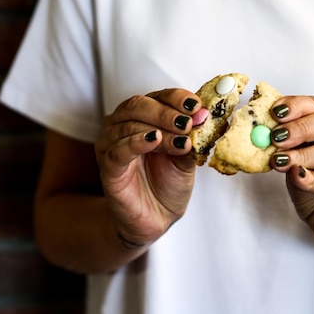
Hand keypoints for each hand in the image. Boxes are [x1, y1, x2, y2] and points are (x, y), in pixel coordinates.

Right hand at [95, 89, 200, 247]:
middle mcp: (123, 125)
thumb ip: (193, 137)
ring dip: (159, 129)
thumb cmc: (169, 182)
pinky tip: (155, 141)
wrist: (157, 217)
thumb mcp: (187, 156)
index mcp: (144, 117)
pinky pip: (118, 150)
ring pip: (129, 125)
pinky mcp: (108, 168)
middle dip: (166, 112)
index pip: (157, 97)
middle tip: (188, 122)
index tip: (196, 105)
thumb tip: (205, 116)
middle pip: (138, 105)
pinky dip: (137, 142)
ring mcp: (111, 145)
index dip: (177, 97)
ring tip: (182, 140)